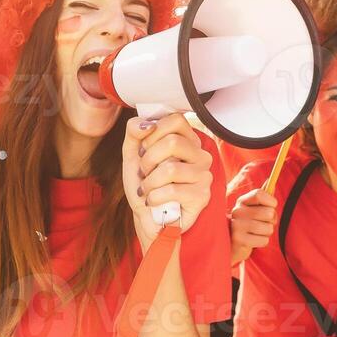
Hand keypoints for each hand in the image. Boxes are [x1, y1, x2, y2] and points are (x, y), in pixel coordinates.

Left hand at [123, 114, 213, 240]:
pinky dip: (154, 197)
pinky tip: (153, 201)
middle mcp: (200, 155)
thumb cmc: (143, 183)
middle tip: (144, 171)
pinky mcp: (202, 196)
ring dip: (149, 182)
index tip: (145, 148)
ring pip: (171, 169)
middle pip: (173, 142)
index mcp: (187, 140)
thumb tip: (148, 124)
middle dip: (148, 160)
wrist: (146, 216)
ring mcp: (204, 175)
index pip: (176, 120)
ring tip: (147, 188)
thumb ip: (134, 131)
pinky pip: (173, 191)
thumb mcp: (132, 153)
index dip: (154, 133)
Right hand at [229, 187, 276, 263]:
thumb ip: (262, 196)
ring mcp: (236, 225)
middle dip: (272, 220)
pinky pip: (264, 240)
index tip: (272, 207)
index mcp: (242, 201)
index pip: (259, 194)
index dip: (271, 201)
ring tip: (258, 233)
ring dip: (267, 232)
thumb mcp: (254, 209)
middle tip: (264, 223)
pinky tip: (254, 240)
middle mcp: (237, 211)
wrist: (233, 245)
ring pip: (268, 228)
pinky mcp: (238, 240)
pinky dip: (263, 242)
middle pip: (268, 212)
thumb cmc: (249, 224)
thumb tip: (270, 180)